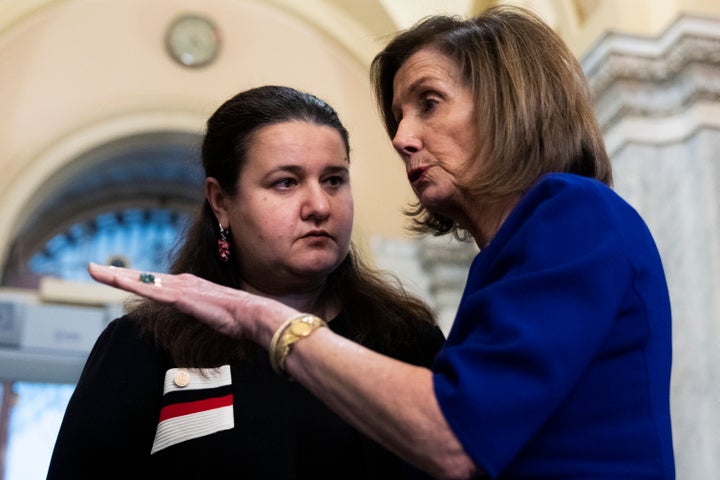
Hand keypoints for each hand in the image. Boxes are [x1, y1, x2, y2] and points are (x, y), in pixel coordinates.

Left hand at [87, 263, 292, 346]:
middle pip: (142, 277)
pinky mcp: (182, 298)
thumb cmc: (237, 318)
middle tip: (92, 268)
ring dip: (117, 276)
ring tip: (95, 271)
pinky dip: (134, 286)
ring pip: (142, 281)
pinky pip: (153, 291)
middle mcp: (181, 282)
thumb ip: (205, 313)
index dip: (132, 278)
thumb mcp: (214, 314)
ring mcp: (181, 289)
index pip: (154, 282)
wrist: (252, 314)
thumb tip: (208, 319)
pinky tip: (118, 282)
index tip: (113, 276)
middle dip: (115, 273)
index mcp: (187, 286)